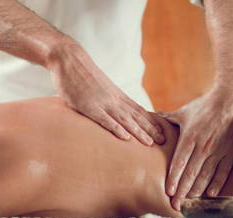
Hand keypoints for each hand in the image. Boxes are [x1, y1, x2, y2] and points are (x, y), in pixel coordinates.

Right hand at [49, 43, 164, 145]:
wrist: (69, 59)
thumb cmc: (81, 74)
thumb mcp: (99, 87)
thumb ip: (107, 98)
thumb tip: (112, 110)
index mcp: (117, 95)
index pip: (138, 110)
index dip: (150, 122)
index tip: (162, 132)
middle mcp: (113, 99)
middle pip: (135, 116)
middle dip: (150, 129)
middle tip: (163, 142)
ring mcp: (102, 102)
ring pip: (124, 119)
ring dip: (138, 131)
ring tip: (150, 143)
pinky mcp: (88, 106)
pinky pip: (104, 119)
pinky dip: (115, 128)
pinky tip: (125, 137)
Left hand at [157, 84, 232, 209]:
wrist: (230, 100)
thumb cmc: (203, 107)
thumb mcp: (182, 113)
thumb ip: (166, 120)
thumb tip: (149, 118)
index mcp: (189, 138)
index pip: (179, 163)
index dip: (174, 179)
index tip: (169, 192)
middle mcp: (203, 147)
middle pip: (191, 174)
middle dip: (183, 191)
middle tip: (176, 206)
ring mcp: (217, 151)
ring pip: (206, 176)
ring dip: (197, 191)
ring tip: (190, 203)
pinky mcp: (229, 152)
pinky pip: (223, 172)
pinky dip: (217, 184)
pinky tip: (210, 194)